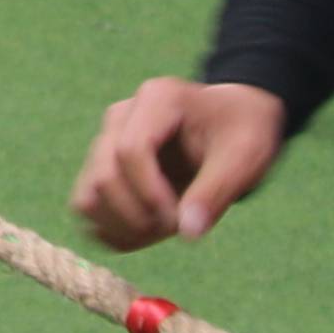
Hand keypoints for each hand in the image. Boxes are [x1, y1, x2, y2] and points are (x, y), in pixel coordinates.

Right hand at [73, 76, 287, 249]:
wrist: (232, 124)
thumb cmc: (241, 132)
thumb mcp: (245, 156)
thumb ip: (217, 191)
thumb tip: (187, 233)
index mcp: (157, 99)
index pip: (130, 151)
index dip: (150, 194)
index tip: (179, 219)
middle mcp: (121, 115)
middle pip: (104, 176)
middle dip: (138, 216)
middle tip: (178, 226)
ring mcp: (105, 140)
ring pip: (88, 195)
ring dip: (123, 226)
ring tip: (163, 228)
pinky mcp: (101, 166)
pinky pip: (88, 205)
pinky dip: (113, 229)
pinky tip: (147, 231)